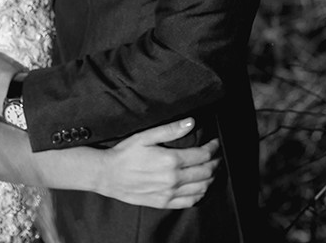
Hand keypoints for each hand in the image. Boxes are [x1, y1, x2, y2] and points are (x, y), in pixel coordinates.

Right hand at [96, 118, 219, 208]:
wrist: (108, 175)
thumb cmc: (125, 153)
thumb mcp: (146, 136)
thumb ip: (170, 129)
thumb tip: (191, 122)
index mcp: (171, 160)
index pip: (203, 155)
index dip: (213, 148)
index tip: (215, 143)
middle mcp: (173, 179)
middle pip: (206, 172)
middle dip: (215, 162)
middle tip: (217, 155)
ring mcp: (169, 193)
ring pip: (201, 188)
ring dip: (211, 178)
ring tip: (212, 169)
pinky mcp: (164, 203)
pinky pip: (190, 202)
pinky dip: (200, 194)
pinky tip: (201, 187)